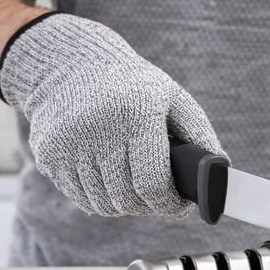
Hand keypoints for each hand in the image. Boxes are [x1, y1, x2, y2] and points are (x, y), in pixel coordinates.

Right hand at [0, 13, 225, 216]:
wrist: (69, 62)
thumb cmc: (131, 84)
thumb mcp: (171, 98)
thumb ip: (199, 133)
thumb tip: (221, 171)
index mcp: (135, 114)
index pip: (153, 184)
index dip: (170, 204)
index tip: (179, 206)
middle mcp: (98, 129)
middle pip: (127, 199)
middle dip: (149, 207)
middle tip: (160, 201)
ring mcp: (68, 143)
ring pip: (103, 204)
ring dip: (124, 206)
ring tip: (136, 193)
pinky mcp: (48, 154)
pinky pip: (79, 197)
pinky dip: (98, 199)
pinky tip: (110, 185)